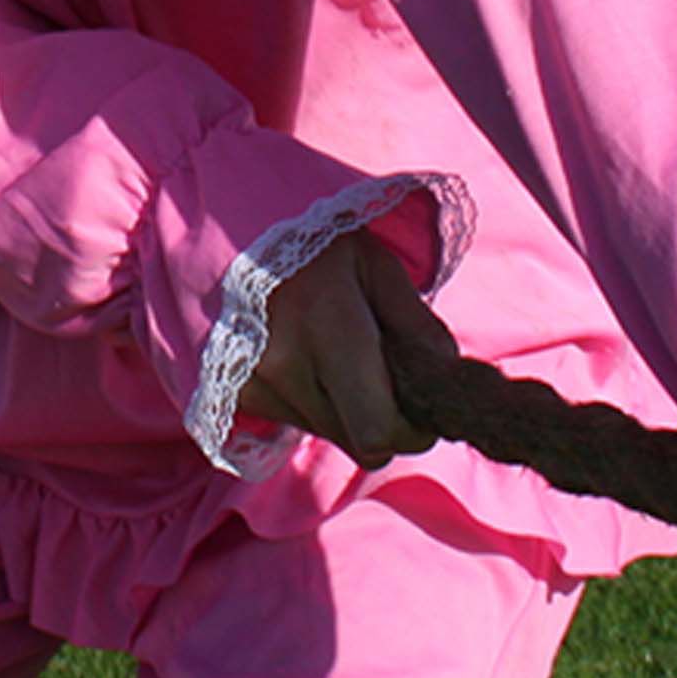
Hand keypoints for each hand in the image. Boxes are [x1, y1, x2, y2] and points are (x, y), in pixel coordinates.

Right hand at [235, 229, 450, 470]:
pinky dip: (317, 406)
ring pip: (332, 435)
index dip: (411, 431)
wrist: (229, 233)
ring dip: (351, 414)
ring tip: (342, 361)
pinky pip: (298, 424)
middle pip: (361, 444)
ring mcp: (255, 386)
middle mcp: (285, 367)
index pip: (378, 431)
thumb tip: (447, 378)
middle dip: (388, 424)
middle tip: (391, 381)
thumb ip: (416, 324)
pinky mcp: (238, 395)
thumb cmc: (315, 246)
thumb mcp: (376, 266)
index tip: (422, 406)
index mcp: (327, 326)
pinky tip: (310, 363)